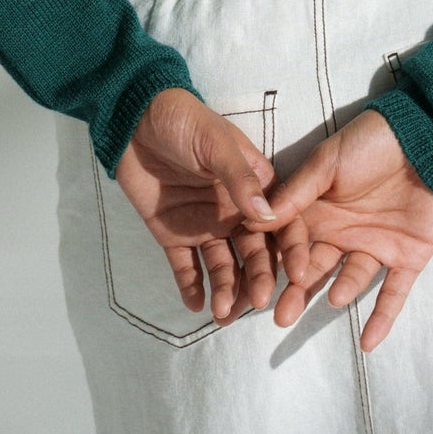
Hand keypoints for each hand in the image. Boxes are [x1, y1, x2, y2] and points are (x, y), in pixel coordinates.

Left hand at [115, 87, 306, 325]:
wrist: (134, 120)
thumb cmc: (184, 121)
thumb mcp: (216, 143)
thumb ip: (240, 178)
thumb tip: (267, 215)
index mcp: (255, 186)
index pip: (281, 222)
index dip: (292, 248)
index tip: (298, 275)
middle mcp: (235, 211)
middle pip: (255, 251)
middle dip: (260, 277)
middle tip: (259, 302)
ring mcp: (206, 225)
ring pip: (223, 265)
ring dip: (227, 289)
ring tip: (224, 312)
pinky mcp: (175, 235)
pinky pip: (185, 267)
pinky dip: (191, 286)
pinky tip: (196, 305)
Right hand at [263, 108, 432, 351]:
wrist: (427, 136)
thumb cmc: (371, 142)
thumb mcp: (327, 162)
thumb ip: (296, 193)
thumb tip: (255, 219)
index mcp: (320, 209)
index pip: (294, 243)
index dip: (283, 260)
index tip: (268, 278)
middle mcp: (343, 232)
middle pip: (315, 268)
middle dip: (297, 292)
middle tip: (281, 315)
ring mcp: (375, 246)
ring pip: (351, 279)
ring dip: (340, 291)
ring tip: (332, 298)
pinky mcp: (408, 257)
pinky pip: (393, 293)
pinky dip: (382, 318)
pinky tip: (368, 344)